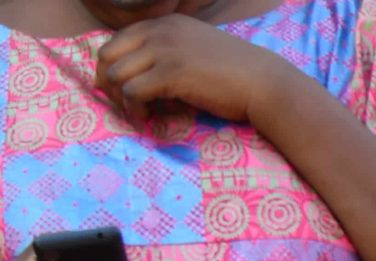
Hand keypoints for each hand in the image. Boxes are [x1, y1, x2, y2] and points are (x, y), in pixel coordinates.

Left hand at [96, 14, 293, 125]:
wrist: (265, 84)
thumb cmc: (238, 73)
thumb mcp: (197, 49)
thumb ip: (170, 51)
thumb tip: (145, 73)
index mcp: (164, 24)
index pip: (118, 40)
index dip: (112, 67)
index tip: (120, 89)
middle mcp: (159, 31)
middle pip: (107, 55)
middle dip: (107, 83)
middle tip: (121, 104)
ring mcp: (164, 51)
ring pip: (116, 74)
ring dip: (120, 99)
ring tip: (138, 113)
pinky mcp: (170, 74)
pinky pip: (132, 91)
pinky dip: (134, 109)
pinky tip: (148, 118)